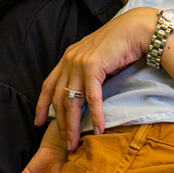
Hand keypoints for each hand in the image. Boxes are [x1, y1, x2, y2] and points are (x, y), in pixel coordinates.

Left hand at [34, 7, 156, 149]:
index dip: (41, 105)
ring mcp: (79, 63)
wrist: (135, 28)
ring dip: (73, 125)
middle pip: (58, 99)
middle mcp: (69, 60)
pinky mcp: (93, 67)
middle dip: (60, 124)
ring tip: (74, 143)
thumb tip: (85, 92)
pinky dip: (95, 115)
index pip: (48, 85)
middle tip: (64, 143)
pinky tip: (98, 129)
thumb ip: (87, 71)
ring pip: (71, 102)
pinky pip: (91, 97)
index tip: (38, 122)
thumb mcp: (96, 57)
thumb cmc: (120, 43)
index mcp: (68, 57)